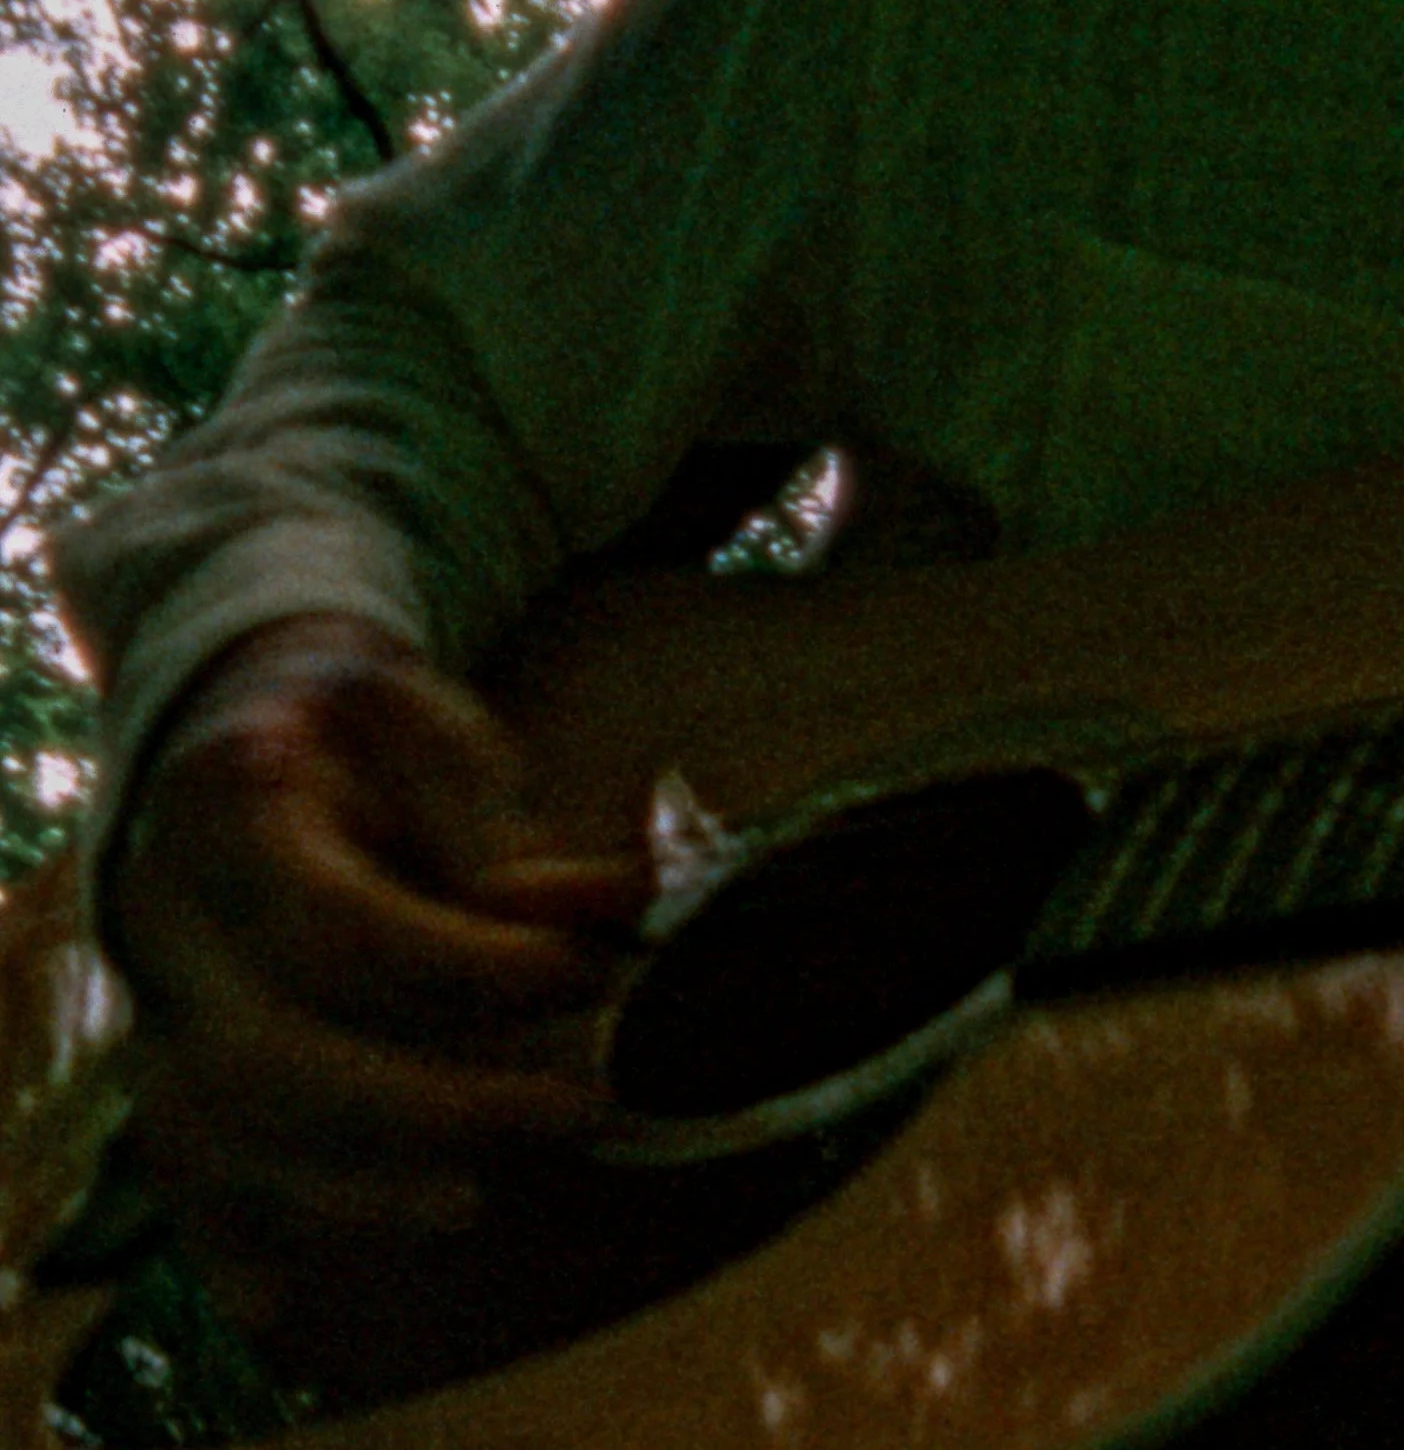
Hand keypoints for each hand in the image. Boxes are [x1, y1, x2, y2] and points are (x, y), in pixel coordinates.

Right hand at [107, 614, 650, 1329]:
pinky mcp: (169, 1065)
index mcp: (232, 801)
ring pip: (212, 1134)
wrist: (257, 727)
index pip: (338, 928)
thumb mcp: (444, 740)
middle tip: (573, 1108)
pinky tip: (286, 1300)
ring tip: (473, 1199)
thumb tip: (622, 905)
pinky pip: (178, 1176)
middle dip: (425, 1107)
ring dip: (345, 1189)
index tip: (586, 973)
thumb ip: (516, 838)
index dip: (470, 972)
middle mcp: (167, 913)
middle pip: (265, 1058)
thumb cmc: (373, 743)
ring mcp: (156, 1000)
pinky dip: (230, 1241)